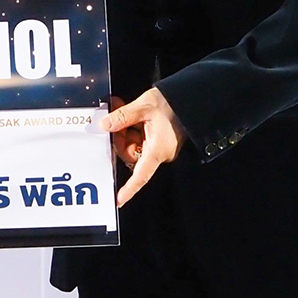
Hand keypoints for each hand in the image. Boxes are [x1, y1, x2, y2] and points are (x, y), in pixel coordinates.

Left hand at [101, 88, 185, 206]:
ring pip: (133, 144)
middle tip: (115, 116)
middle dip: (120, 136)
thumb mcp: (144, 107)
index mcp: (157, 150)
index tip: (119, 199)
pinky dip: (132, 126)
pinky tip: (129, 112)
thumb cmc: (174, 103)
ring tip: (122, 108)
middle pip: (130, 154)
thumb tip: (105, 125)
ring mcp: (159, 146)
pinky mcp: (158, 139)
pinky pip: (140, 138)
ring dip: (125, 129)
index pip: (141, 175)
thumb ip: (123, 116)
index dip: (130, 189)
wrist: (191, 98)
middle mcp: (159, 152)